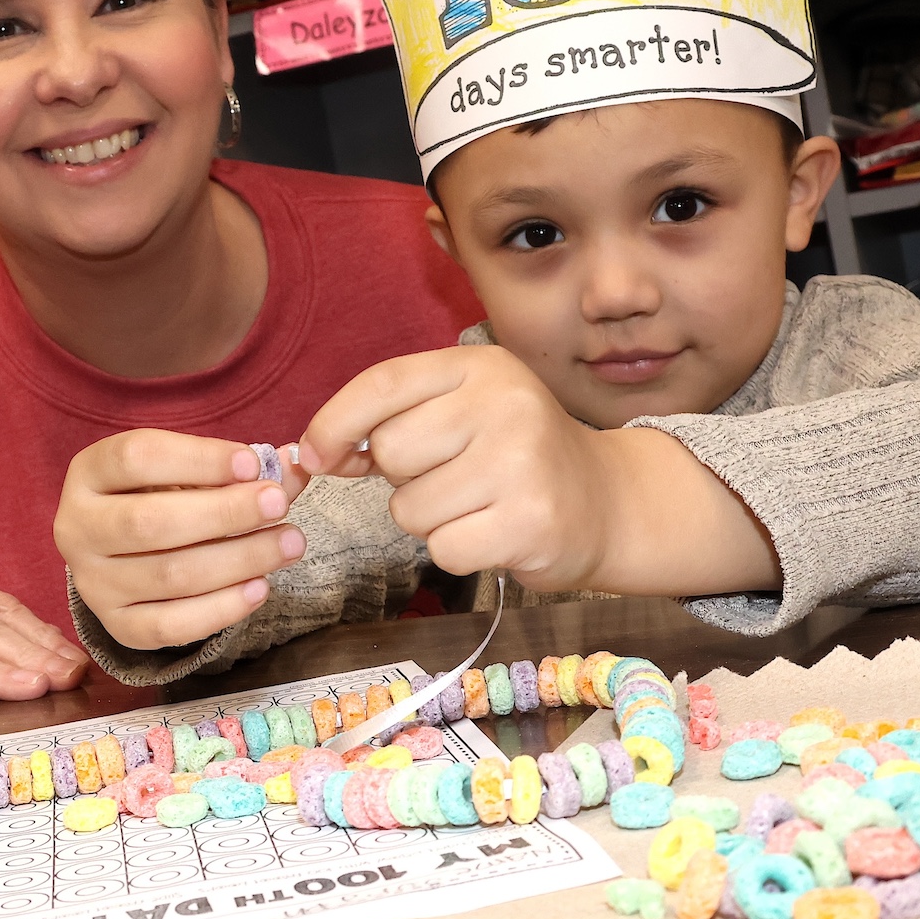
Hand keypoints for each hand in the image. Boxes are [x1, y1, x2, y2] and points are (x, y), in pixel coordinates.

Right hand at [57, 430, 307, 650]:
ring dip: (238, 559)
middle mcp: (77, 528)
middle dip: (224, 513)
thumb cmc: (159, 496)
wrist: (122, 550)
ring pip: (168, 576)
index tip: (253, 463)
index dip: (198, 459)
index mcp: (88, 473)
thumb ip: (236, 469)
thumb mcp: (184, 469)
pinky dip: (220, 609)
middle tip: (278, 504)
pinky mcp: (117, 626)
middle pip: (149, 523)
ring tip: (289, 543)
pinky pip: (170, 627)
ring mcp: (93, 583)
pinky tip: (259, 587)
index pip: (136, 458)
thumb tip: (294, 469)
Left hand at [297, 345, 615, 593]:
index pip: (382, 383)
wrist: (607, 502)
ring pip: (410, 507)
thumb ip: (393, 419)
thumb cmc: (515, 456)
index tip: (312, 455)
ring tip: (476, 504)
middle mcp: (505, 404)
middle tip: (450, 475)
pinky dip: (456, 550)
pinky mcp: (530, 521)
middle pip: (391, 450)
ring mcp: (521, 462)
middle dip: (402, 477)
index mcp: (480, 368)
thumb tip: (313, 453)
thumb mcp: (464, 411)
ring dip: (429, 519)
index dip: (334, 422)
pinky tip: (493, 533)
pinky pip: (443, 549)